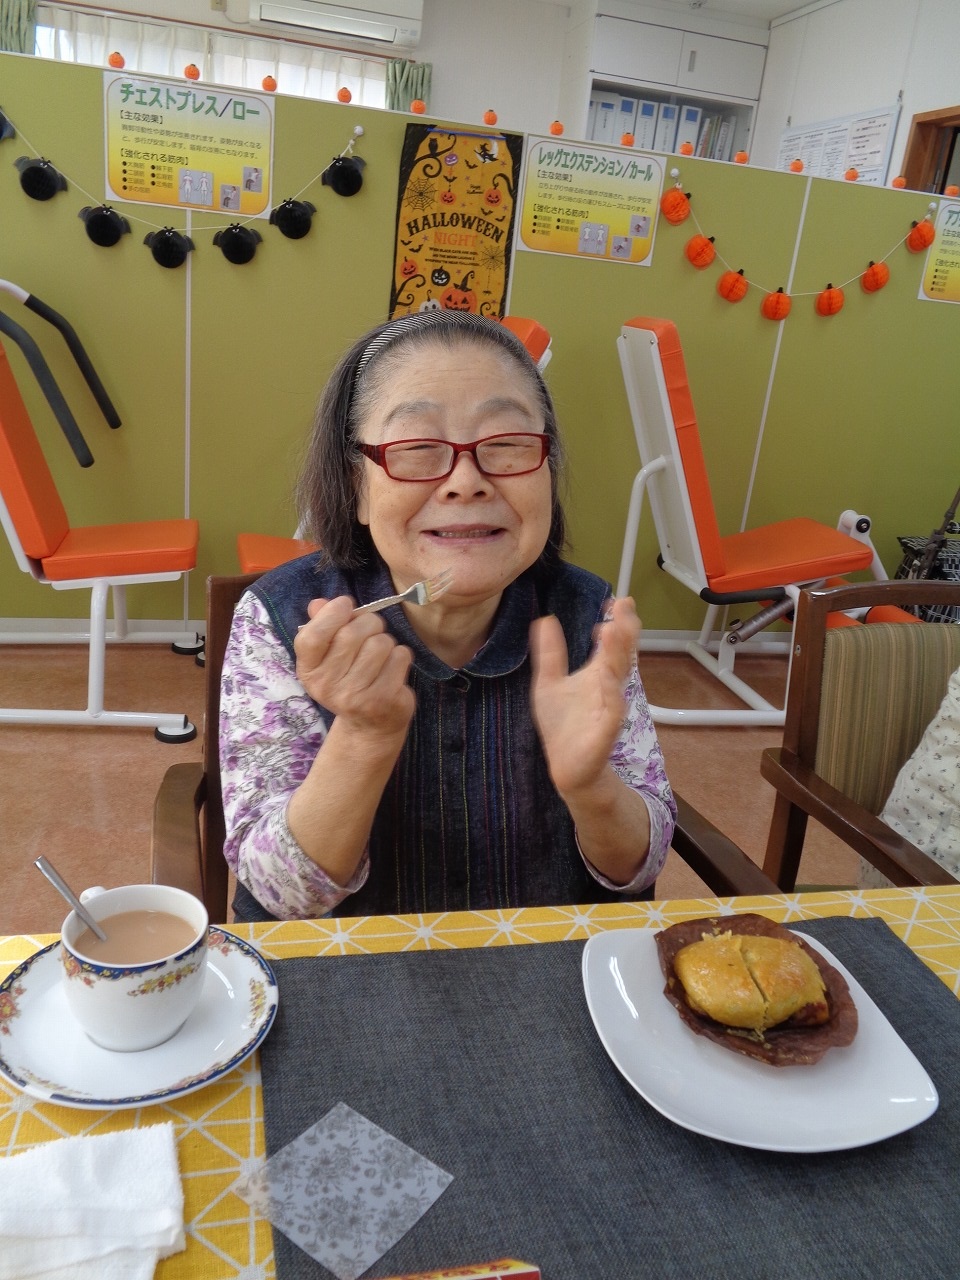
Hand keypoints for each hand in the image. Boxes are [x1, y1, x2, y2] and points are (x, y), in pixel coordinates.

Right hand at [294, 596, 414, 742]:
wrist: (369, 726)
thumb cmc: (349, 679)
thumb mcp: (329, 656)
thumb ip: (322, 626)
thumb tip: (319, 603)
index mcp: (309, 672)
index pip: (312, 637)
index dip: (331, 613)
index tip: (345, 605)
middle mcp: (328, 687)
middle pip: (351, 634)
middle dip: (368, 622)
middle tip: (372, 630)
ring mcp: (356, 696)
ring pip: (380, 643)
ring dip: (386, 640)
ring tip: (381, 654)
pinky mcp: (384, 700)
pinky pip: (400, 657)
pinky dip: (400, 655)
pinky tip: (392, 669)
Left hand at [529, 596, 640, 796]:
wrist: (567, 766)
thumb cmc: (563, 726)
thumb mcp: (549, 683)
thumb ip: (550, 653)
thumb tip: (545, 619)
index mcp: (598, 674)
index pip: (612, 643)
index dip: (617, 621)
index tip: (616, 600)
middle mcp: (608, 687)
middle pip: (620, 654)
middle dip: (624, 631)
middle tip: (623, 607)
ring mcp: (609, 708)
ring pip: (616, 678)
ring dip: (616, 655)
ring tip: (613, 630)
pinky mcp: (605, 731)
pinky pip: (612, 711)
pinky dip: (611, 694)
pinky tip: (606, 677)